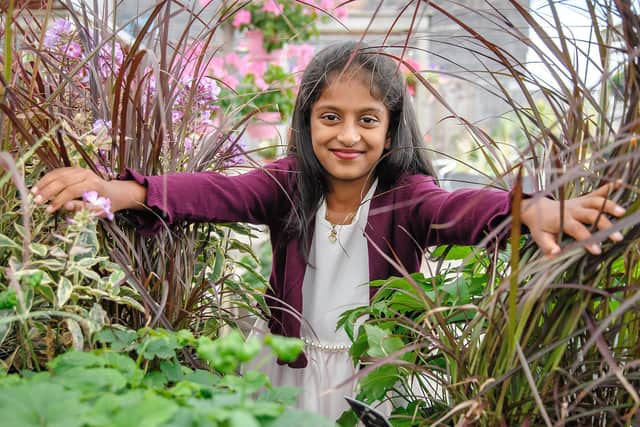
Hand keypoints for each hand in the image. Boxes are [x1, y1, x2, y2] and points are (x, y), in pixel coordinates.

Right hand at [31, 167, 145, 214]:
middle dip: (49, 191)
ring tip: (34, 193)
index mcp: (94, 185)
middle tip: (37, 201)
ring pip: (59, 174)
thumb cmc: (106, 204)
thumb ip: (82, 208)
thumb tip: (65, 206)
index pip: (73, 191)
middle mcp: (87, 174)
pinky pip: (59, 171)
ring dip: (45, 183)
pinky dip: (48, 178)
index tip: (49, 209)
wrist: (114, 193)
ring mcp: (81, 170)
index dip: (59, 200)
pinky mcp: (75, 169)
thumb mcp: (97, 210)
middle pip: (64, 180)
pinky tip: (39, 185)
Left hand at [520, 181, 625, 256]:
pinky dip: (608, 187)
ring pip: (596, 201)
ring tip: (622, 213)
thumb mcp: (540, 237)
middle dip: (604, 224)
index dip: (586, 239)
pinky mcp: (584, 199)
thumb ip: (548, 246)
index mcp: (562, 220)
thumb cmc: (541, 226)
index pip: (576, 229)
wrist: (538, 208)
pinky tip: (619, 182)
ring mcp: (579, 202)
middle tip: (617, 237)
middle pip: (590, 214)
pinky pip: (597, 192)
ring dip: (609, 205)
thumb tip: (556, 254)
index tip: (597, 250)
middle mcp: (573, 209)